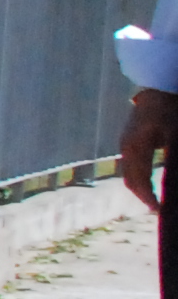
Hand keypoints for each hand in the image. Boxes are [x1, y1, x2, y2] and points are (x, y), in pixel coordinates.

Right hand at [127, 88, 177, 212]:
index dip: (150, 199)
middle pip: (131, 181)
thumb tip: (171, 181)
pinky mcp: (129, 142)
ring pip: (129, 175)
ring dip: (141, 189)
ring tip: (155, 201)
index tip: (160, 211)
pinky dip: (140, 179)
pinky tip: (151, 185)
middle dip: (144, 198)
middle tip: (159, 211)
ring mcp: (126, 144)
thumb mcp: (175, 135)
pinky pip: (131, 166)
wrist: (159, 87)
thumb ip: (171, 159)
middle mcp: (126, 148)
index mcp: (136, 147)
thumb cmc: (171, 108)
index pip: (140, 181)